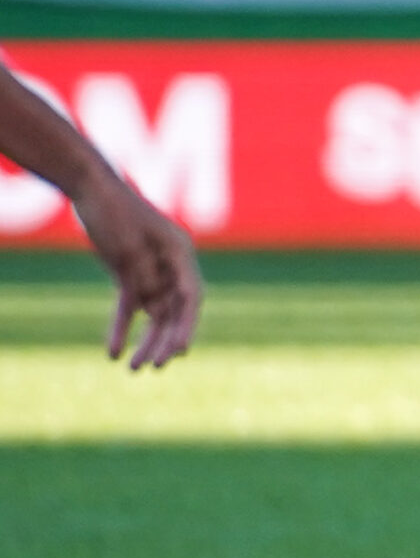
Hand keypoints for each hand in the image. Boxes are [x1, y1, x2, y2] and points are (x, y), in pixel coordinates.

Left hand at [70, 176, 201, 369]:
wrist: (89, 188)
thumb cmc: (112, 209)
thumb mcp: (126, 242)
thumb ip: (143, 272)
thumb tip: (152, 299)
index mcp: (180, 253)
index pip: (191, 297)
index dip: (187, 325)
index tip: (180, 350)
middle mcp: (172, 266)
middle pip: (174, 311)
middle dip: (165, 341)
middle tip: (153, 366)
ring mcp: (152, 271)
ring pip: (154, 315)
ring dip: (145, 341)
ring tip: (132, 369)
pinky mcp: (130, 275)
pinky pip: (128, 308)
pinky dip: (121, 328)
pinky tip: (112, 353)